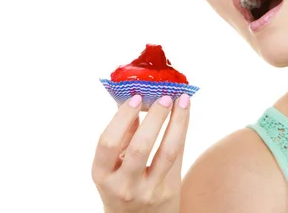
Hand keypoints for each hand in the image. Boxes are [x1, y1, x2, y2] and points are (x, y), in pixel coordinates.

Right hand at [92, 94, 190, 212]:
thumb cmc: (123, 184)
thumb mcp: (113, 166)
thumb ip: (123, 136)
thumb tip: (136, 97)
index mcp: (103, 175)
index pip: (108, 143)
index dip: (122, 118)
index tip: (136, 97)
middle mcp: (124, 186)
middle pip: (140, 147)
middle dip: (155, 118)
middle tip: (164, 96)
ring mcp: (148, 191)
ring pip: (167, 152)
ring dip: (176, 121)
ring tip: (181, 100)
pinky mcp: (169, 191)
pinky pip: (178, 156)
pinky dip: (182, 131)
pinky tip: (185, 113)